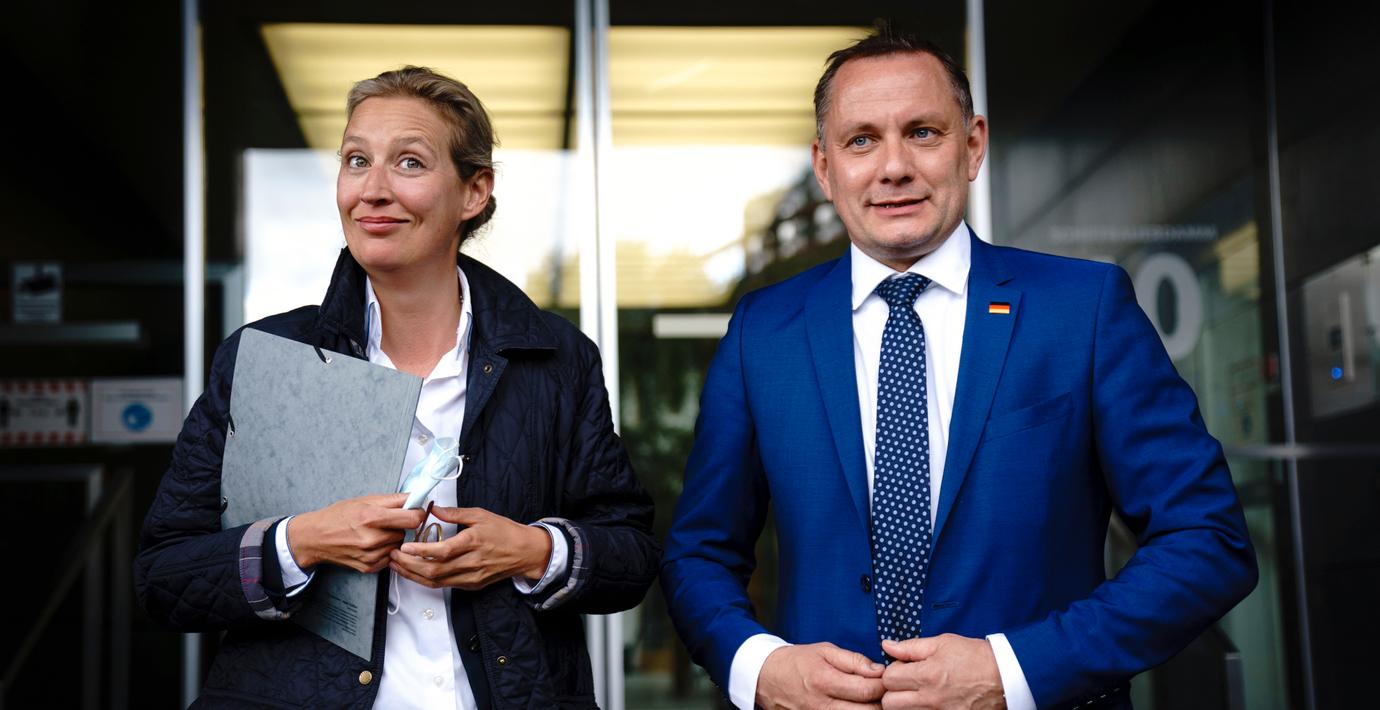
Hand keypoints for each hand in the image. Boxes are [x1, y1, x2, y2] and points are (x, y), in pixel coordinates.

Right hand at [288, 493, 426, 572]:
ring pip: (399, 546)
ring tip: (377, 533)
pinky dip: (385, 551)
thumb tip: (416, 497)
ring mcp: (370, 555)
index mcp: (372, 517)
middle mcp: (372, 538)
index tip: (415, 511)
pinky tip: (372, 544)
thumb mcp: (365, 500)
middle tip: (388, 522)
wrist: (316, 537)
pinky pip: (389, 558)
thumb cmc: (338, 516)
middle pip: (407, 533)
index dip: (418, 513)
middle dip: (401, 526)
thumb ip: (394, 500)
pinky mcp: (368, 567)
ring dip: (393, 539)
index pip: (413, 518)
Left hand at [388, 507, 551, 589]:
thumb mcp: (481, 514)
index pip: (442, 551)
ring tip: (397, 565)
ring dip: (413, 575)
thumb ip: (455, 513)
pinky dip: (426, 580)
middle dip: (409, 565)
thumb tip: (432, 509)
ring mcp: (470, 577)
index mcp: (473, 542)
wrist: (525, 552)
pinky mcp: (470, 585)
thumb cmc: (504, 531)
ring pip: (436, 582)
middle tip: (393, 556)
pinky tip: (414, 572)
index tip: (404, 546)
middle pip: (434, 570)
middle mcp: (471, 563)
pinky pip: (444, 585)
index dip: (420, 550)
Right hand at [755, 642, 885, 709]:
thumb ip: (853, 660)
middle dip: (881, 702)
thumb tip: (879, 670)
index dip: (884, 685)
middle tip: (883, 692)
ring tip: (869, 700)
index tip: (887, 678)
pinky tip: (856, 706)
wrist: (766, 678)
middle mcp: (821, 705)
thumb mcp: (824, 651)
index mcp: (824, 681)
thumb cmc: (797, 661)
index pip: (867, 690)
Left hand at [879, 635, 1005, 709]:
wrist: (1005, 677)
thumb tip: (887, 646)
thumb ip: (911, 647)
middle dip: (893, 692)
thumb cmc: (975, 657)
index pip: (888, 679)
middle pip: (890, 702)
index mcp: (927, 675)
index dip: (893, 671)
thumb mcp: (943, 642)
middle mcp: (931, 699)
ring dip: (905, 704)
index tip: (903, 669)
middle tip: (906, 684)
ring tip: (918, 694)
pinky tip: (930, 703)